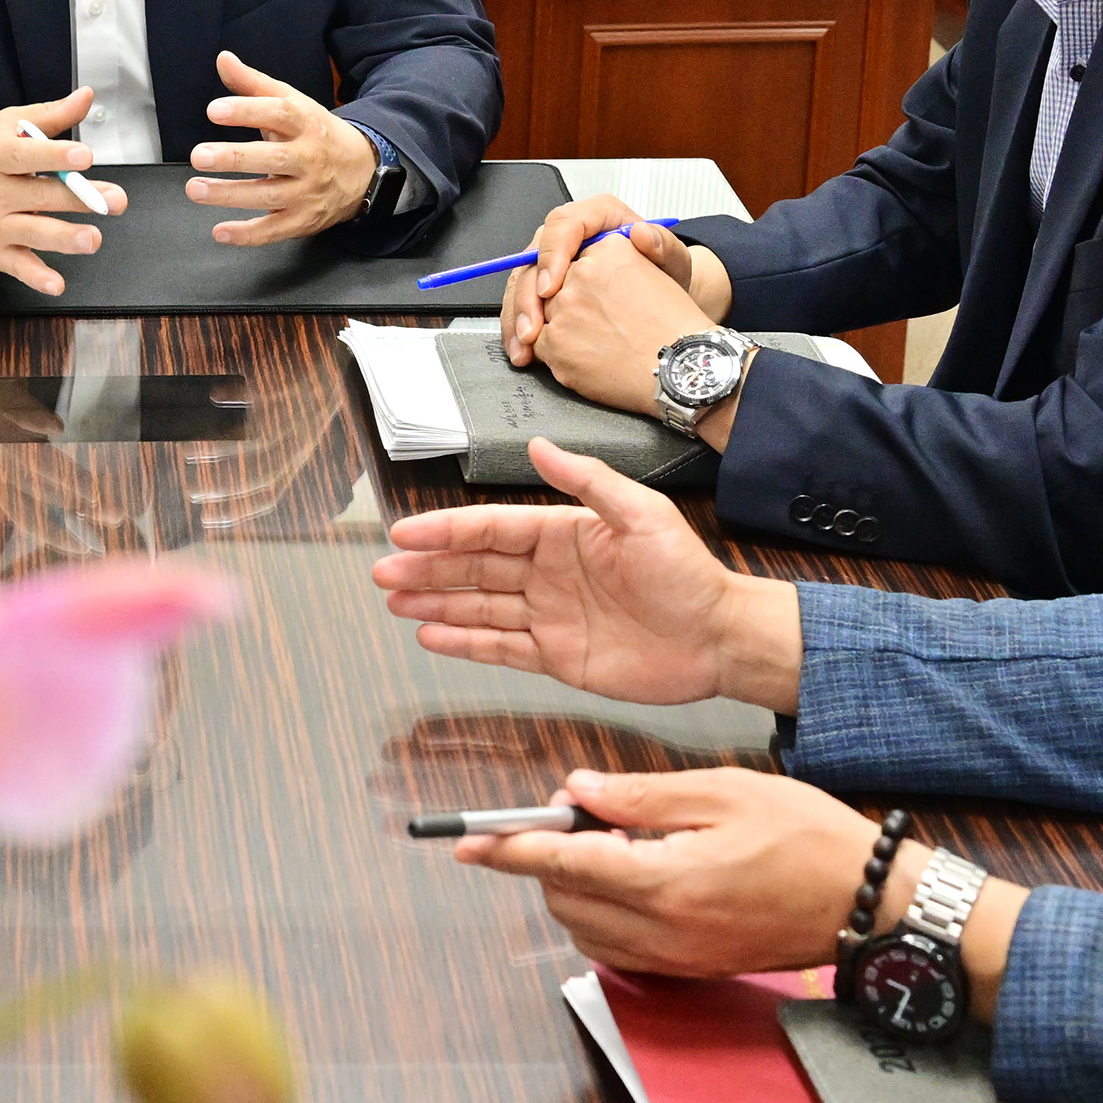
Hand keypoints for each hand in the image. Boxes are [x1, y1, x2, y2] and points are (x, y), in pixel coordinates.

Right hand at [0, 87, 120, 297]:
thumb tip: (86, 97)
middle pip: (40, 196)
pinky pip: (18, 267)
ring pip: (34, 233)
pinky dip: (37, 278)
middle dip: (80, 199)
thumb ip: (50, 116)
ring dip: (66, 238)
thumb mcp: (8, 125)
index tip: (84, 156)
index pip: (27, 155)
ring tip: (93, 239)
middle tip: (114, 200)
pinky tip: (57, 283)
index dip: (56, 156)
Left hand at [184, 50, 374, 243]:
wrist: (362, 171)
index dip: (246, 111)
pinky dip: (247, 234)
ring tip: (196, 188)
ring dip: (229, 195)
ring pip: (267, 196)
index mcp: (306, 124)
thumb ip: (254, 85)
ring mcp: (307, 192)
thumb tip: (223, 59)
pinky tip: (221, 231)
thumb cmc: (316, 134)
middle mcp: (308, 158)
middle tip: (198, 155)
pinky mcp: (303, 220)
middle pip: (271, 157)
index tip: (214, 110)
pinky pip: (274, 230)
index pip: (278, 114)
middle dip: (233, 157)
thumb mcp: (291, 104)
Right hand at [376, 435, 802, 710]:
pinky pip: (500, 647)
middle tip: (384, 570)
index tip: (406, 532)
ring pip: (478, 606)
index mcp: (563, 533)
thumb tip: (539, 446)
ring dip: (434, 602)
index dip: (447, 530)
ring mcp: (549, 615)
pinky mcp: (556, 655)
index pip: (492, 529)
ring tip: (394, 600)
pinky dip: (464, 641)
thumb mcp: (642, 513)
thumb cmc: (688, 573)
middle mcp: (548, 572)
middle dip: (427, 567)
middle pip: (474, 567)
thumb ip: (588, 481)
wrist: (719, 637)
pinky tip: (431, 634)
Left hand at [454, 766, 884, 978]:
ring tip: (612, 843)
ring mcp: (677, 958)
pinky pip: (619, 950)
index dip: (509, 849)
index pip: (563, 863)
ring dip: (574, 888)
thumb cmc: (808, 839)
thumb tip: (579, 791)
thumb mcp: (723, 792)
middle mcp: (663, 931)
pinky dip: (603, 916)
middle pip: (565, 899)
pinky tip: (631, 879)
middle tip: (576, 812)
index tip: (469, 840)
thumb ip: (642, 795)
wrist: (868, 902)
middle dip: (548, 858)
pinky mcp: (692, 970)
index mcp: (666, 880)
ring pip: (586, 930)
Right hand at [502, 196, 728, 362]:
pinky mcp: (547, 287)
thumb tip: (642, 234)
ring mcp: (555, 261)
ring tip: (524, 347)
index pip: (563, 224)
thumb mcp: (674, 261)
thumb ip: (663, 245)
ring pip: (523, 282)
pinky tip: (524, 350)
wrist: (662, 303)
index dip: (552, 255)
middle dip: (528, 296)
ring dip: (517, 317)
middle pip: (533, 256)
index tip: (552, 288)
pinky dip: (520, 328)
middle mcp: (570, 236)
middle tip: (532, 328)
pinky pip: (524, 302)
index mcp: (596, 217)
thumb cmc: (666, 275)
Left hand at [526, 236, 725, 427]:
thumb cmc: (674, 325)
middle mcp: (583, 272)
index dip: (583, 277)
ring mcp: (565, 307)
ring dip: (558, 327)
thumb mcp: (667, 270)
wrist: (681, 368)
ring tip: (594, 340)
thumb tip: (637, 232)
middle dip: (567, 302)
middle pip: (554, 283)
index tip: (590, 291)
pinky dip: (555, 353)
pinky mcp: (554, 341)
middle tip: (595, 321)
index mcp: (611, 247)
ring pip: (543, 313)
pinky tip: (585, 356)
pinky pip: (538, 343)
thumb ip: (644, 247)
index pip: (577, 256)